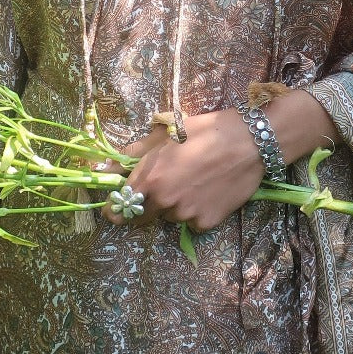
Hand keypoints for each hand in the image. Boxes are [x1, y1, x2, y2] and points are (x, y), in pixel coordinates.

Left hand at [102, 108, 261, 232]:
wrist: (248, 142)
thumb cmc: (204, 131)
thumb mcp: (165, 133)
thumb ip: (133, 153)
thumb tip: (104, 167)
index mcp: (150, 177)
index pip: (120, 206)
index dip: (115, 208)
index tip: (115, 207)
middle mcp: (164, 200)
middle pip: (142, 216)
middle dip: (146, 205)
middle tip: (162, 186)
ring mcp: (186, 214)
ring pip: (170, 217)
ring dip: (173, 206)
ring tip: (192, 181)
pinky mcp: (206, 223)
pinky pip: (192, 223)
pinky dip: (195, 212)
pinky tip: (207, 192)